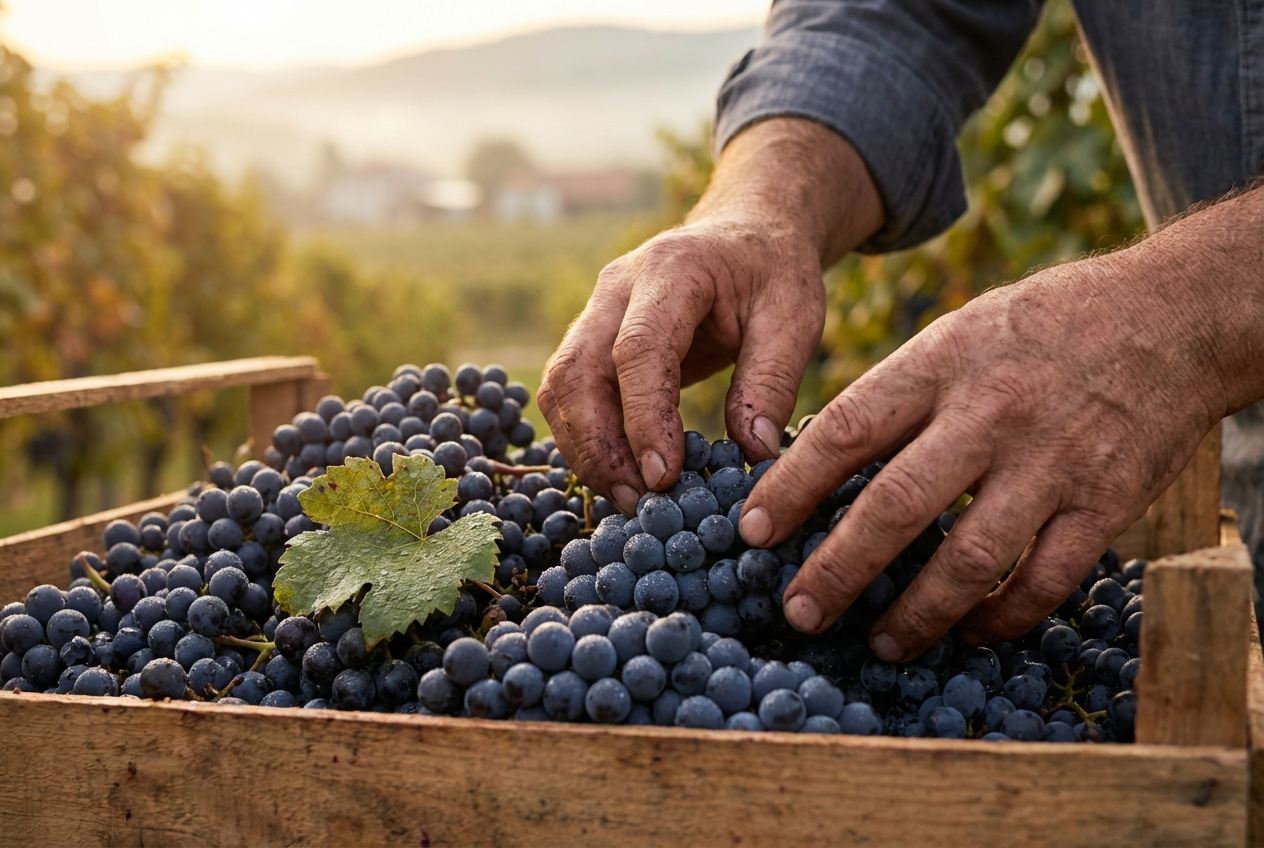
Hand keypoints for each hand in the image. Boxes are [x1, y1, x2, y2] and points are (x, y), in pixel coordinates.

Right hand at [538, 119, 883, 512]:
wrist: (746, 233)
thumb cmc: (773, 273)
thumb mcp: (795, 316)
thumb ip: (773, 381)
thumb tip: (751, 454)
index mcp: (672, 270)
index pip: (638, 349)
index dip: (643, 417)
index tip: (664, 476)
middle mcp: (616, 288)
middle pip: (578, 371)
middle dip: (600, 445)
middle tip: (639, 500)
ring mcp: (595, 311)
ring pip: (561, 386)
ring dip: (585, 449)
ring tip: (629, 498)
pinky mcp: (591, 338)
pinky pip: (570, 393)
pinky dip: (586, 438)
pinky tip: (620, 475)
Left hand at [740, 184, 1263, 660]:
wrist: (1170, 315)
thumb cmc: (1043, 325)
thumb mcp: (957, 332)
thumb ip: (897, 393)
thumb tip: (819, 459)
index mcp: (940, 363)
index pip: (845, 430)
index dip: (790, 488)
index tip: (750, 534)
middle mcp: (989, 413)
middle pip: (895, 505)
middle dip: (837, 569)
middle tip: (798, 613)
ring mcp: (1050, 461)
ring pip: (968, 556)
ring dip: (916, 612)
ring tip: (879, 643)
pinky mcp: (1104, 501)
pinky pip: (1044, 579)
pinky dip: (1001, 616)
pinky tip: (970, 632)